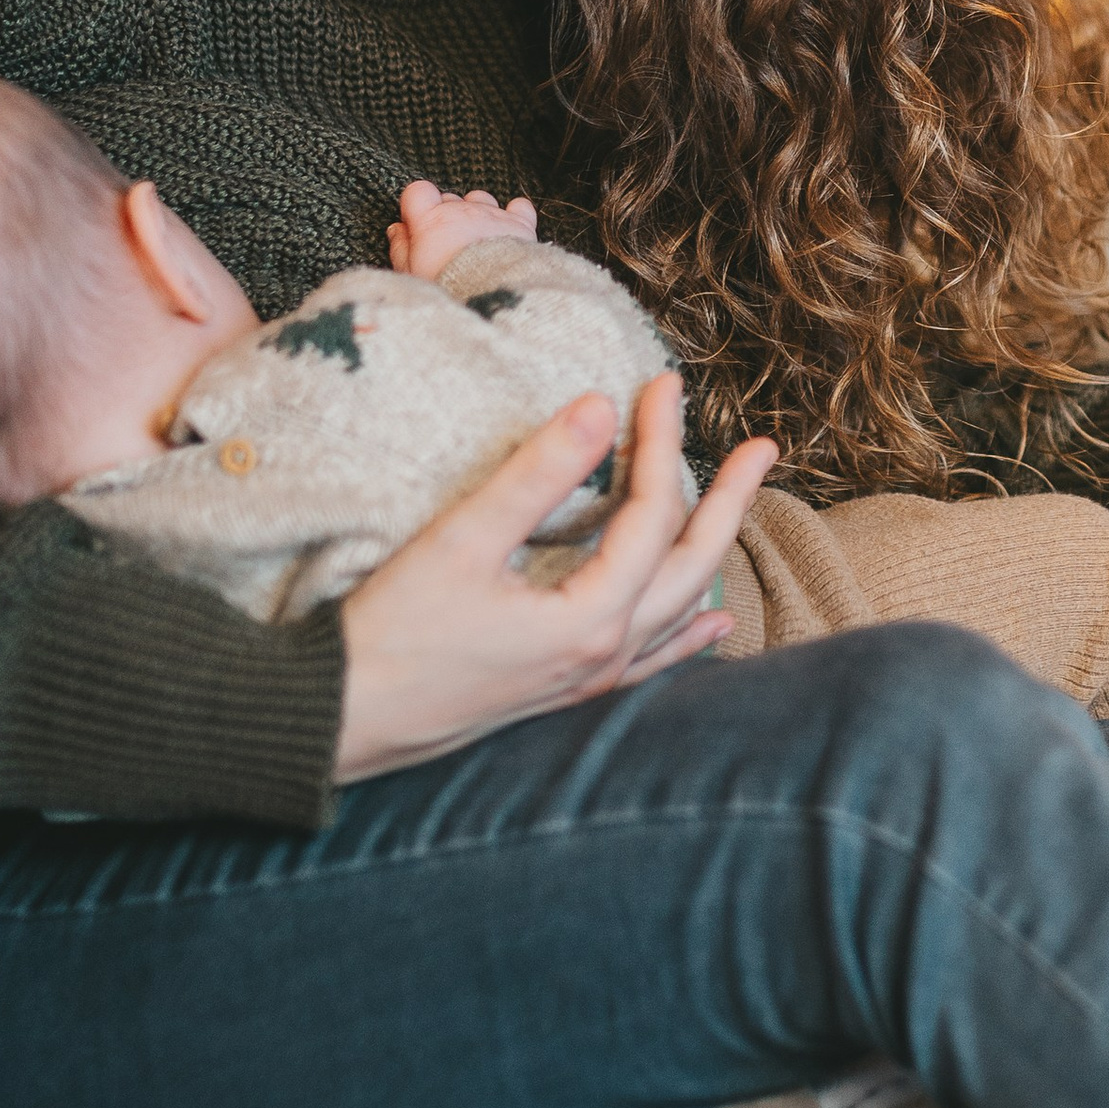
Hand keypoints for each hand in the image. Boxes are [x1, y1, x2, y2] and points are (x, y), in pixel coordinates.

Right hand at [337, 373, 774, 779]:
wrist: (342, 723)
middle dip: (730, 500)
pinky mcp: (564, 695)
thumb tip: (601, 406)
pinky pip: (651, 659)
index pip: (651, 513)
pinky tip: (714, 624)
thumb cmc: (392, 633)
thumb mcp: (461, 542)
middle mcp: (605, 655)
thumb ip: (536, 476)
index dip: (662, 442)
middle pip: (694, 565)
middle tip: (766, 448)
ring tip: (743, 505)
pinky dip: (690, 633)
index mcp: (590, 618)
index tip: (663, 384)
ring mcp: (589, 682)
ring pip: (680, 609)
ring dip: (714, 551)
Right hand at [386, 177, 538, 278]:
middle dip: (446, 215)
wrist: (492, 294)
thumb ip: (401, 248)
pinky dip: (514, 213)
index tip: (418, 223)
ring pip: (481, 198)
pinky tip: (509, 228)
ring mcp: (491, 214)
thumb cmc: (448, 287)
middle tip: (447, 244)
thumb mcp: (412, 274)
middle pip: (450, 198)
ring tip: (476, 239)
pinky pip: (519, 206)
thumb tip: (397, 230)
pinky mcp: (518, 223)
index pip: (418, 191)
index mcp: (430, 219)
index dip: (417, 204)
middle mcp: (461, 210)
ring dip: (477, 212)